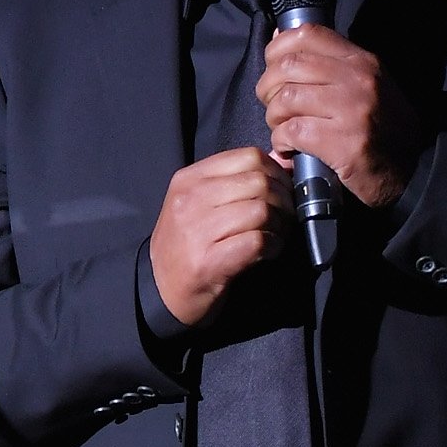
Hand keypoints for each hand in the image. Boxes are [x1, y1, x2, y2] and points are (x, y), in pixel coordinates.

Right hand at [149, 145, 293, 325]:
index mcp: (190, 179)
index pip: (248, 156)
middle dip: (283, 199)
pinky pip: (258, 241)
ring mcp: (198, 230)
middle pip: (259, 182)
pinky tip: (269, 252)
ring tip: (277, 235)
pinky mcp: (210, 261)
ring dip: (280, 225)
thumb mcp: (197, 203)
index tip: (282, 188)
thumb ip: (232, 182)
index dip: (276, 172)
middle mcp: (191, 199)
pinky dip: (273, 246)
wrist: (161, 290)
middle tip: (286, 216)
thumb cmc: (186, 245)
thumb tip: (280, 164)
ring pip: (261, 210)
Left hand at [257, 23, 421, 207]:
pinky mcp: (343, 143)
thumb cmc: (383, 127)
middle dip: (268, 87)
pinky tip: (288, 148)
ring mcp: (351, 111)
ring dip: (274, 117)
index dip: (277, 48)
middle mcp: (357, 79)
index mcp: (361, 60)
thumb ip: (329, 63)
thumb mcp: (367, 83)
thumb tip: (282, 37)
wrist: (413, 169)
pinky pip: (292, 131)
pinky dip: (281, 141)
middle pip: (289, 66)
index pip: (307, 34)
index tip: (272, 68)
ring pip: (286, 99)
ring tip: (281, 128)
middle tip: (272, 104)